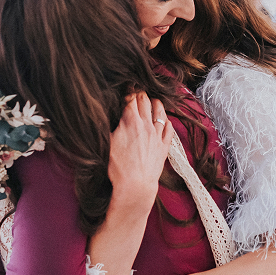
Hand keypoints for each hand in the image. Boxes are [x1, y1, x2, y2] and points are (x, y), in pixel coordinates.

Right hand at [108, 93, 173, 212]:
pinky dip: (166, 121)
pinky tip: (163, 120)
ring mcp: (157, 135)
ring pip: (159, 111)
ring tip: (151, 100)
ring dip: (154, 103)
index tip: (125, 89)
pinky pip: (169, 128)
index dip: (127, 91)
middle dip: (139, 94)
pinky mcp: (164, 146)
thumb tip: (107, 115)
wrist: (135, 186)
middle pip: (145, 101)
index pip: (130, 98)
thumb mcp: (106, 143)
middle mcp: (146, 125)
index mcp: (130, 121)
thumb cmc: (118, 167)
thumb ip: (109, 126)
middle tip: (135, 92)